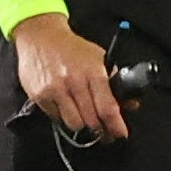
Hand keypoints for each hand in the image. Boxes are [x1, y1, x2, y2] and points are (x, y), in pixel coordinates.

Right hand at [11, 11, 125, 139]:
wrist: (41, 36)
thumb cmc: (72, 48)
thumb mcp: (99, 58)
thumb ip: (114, 81)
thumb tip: (131, 104)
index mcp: (93, 71)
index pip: (107, 107)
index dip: (116, 125)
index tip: (120, 133)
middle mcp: (73, 81)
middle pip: (91, 120)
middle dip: (100, 129)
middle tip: (103, 130)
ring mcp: (55, 90)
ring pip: (74, 124)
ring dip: (81, 123)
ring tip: (82, 114)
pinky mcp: (40, 96)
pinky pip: (56, 118)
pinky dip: (63, 116)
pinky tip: (64, 104)